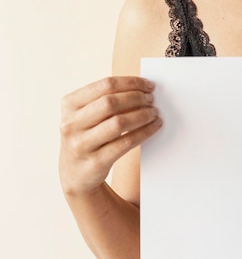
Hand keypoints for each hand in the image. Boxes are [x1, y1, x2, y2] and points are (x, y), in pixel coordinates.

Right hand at [59, 76, 160, 195]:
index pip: (104, 85)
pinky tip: (154, 127)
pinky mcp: (96, 161)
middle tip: (151, 100)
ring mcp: (82, 143)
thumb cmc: (87, 139)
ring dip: (142, 116)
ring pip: (118, 123)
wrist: (75, 175)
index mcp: (69, 104)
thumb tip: (140, 89)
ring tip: (154, 113)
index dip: (130, 83)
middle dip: (136, 98)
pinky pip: (126, 143)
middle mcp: (72, 123)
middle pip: (111, 102)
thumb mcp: (84, 116)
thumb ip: (103, 101)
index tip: (148, 85)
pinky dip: (144, 132)